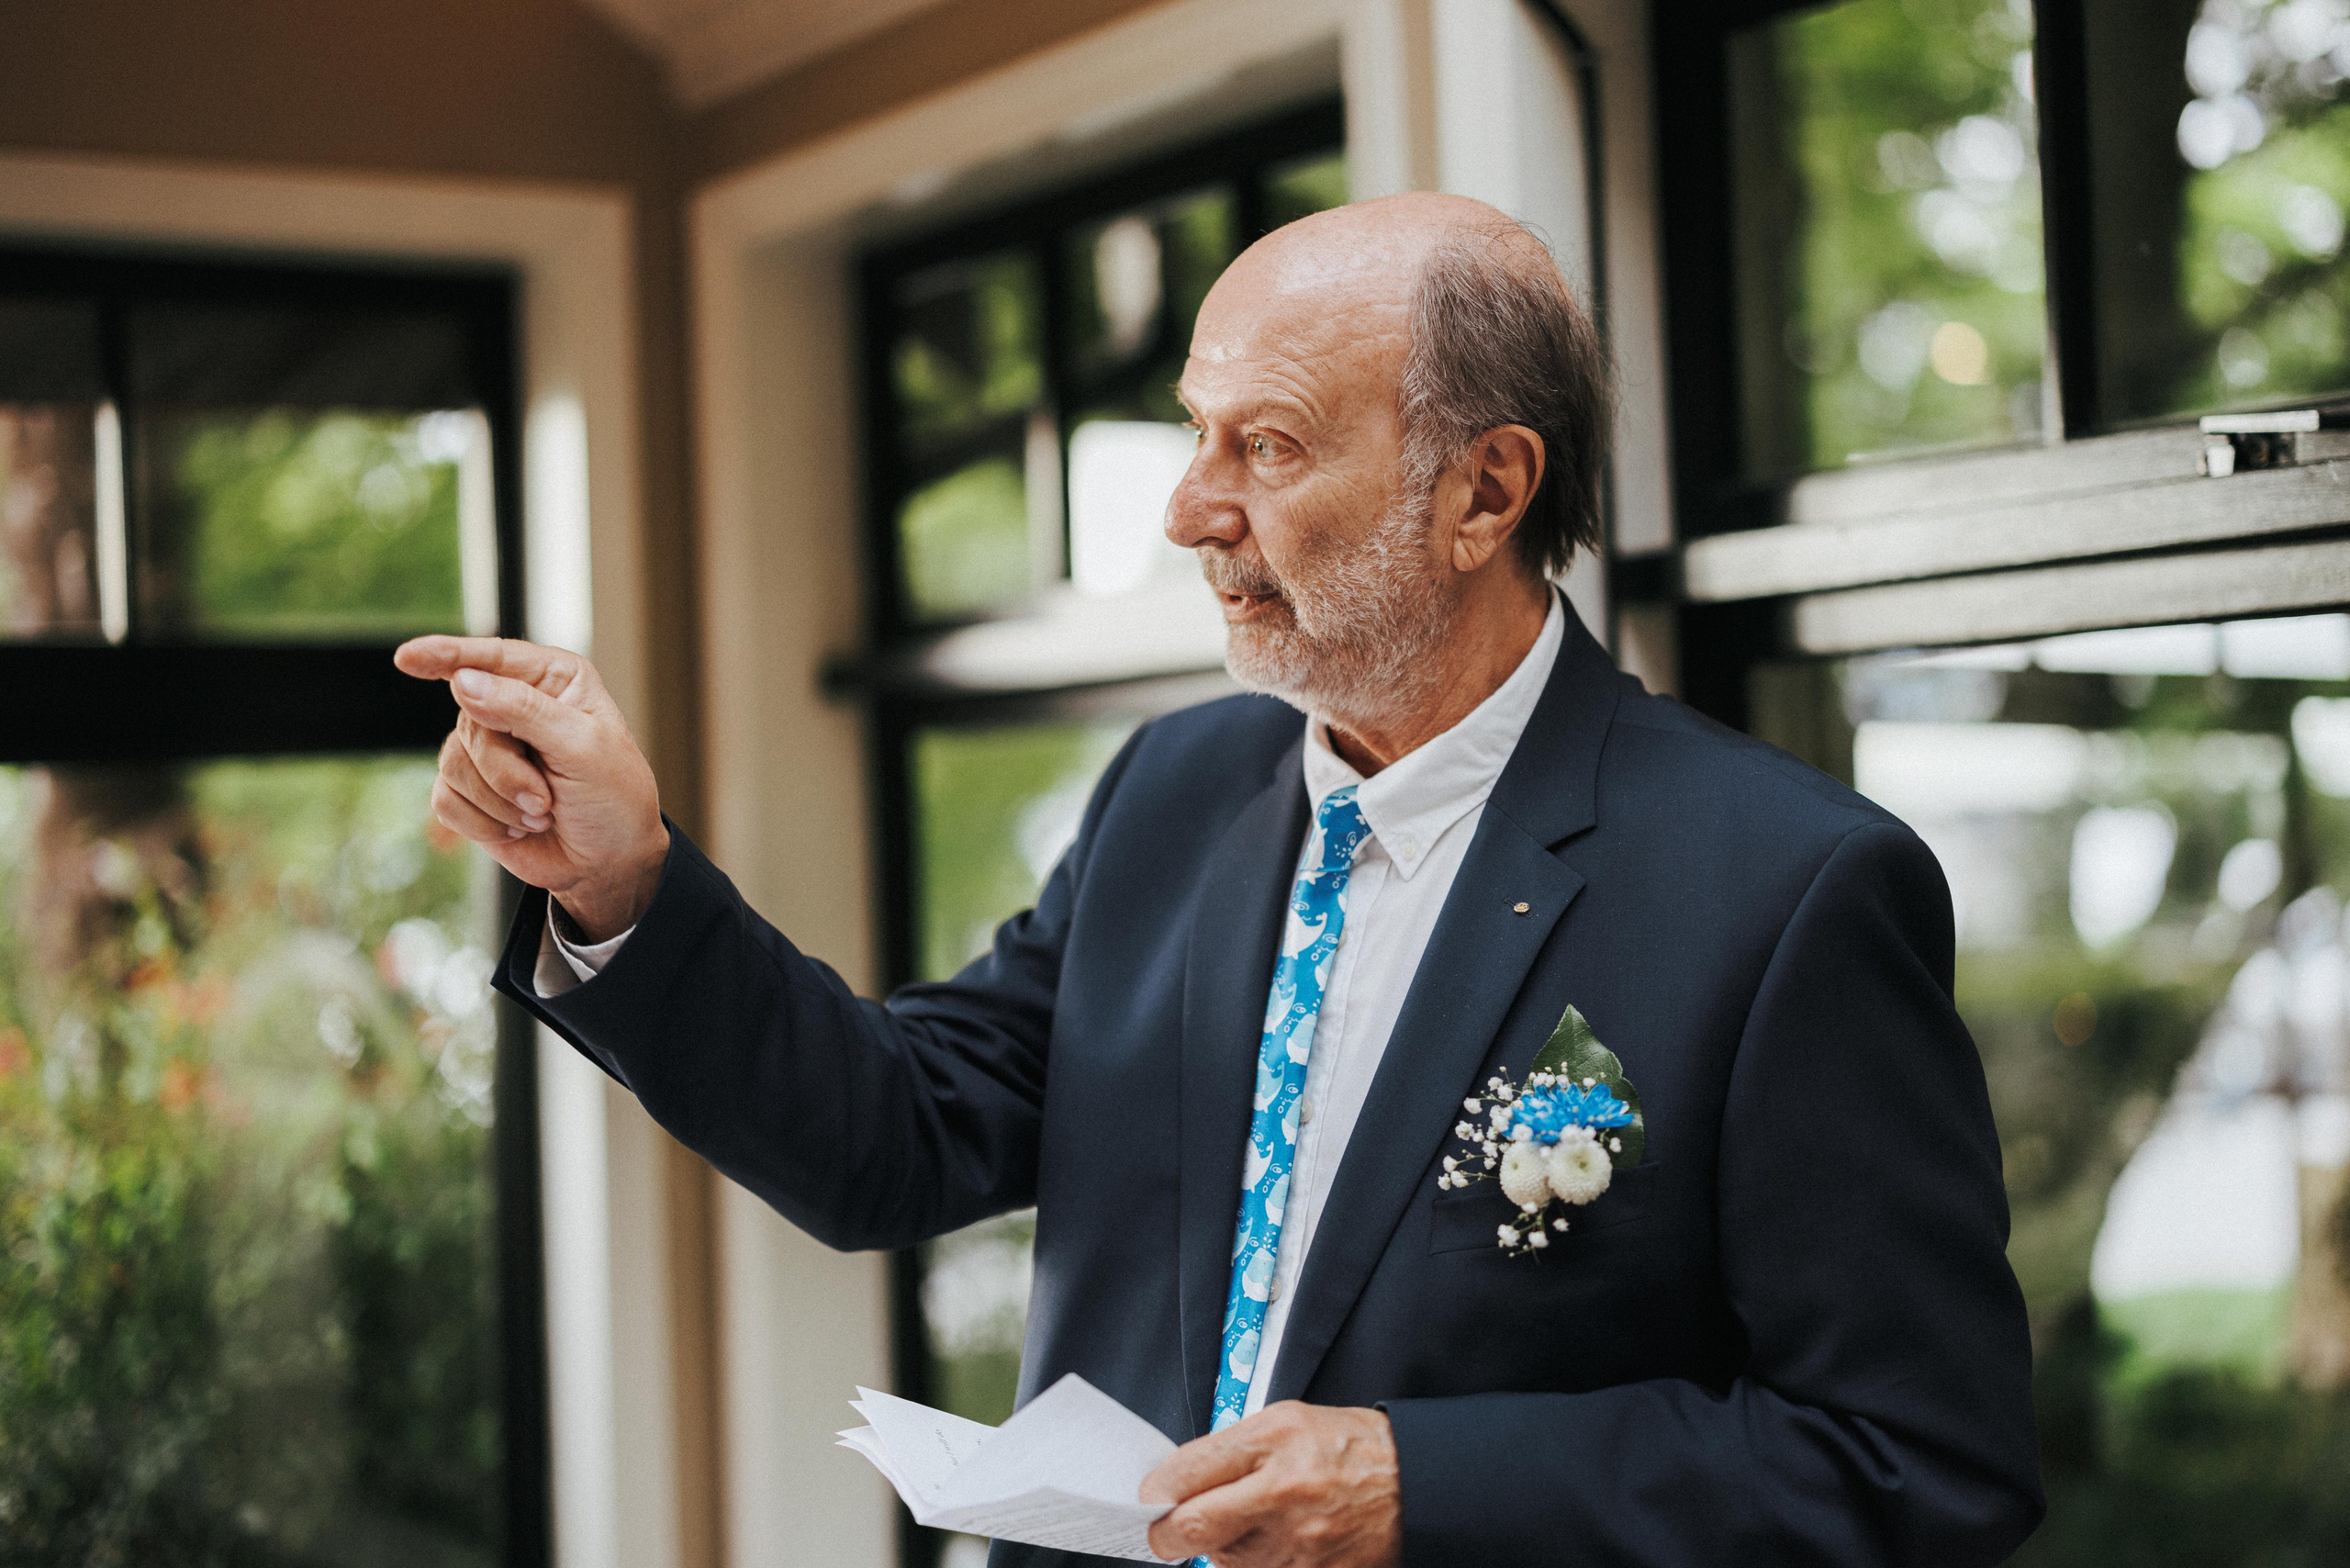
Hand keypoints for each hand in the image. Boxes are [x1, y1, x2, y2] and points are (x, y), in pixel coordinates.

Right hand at [394, 635, 667, 939]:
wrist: (610, 863)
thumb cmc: (613, 799)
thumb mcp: (583, 748)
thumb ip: (524, 710)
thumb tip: (462, 681)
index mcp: (552, 680)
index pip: (491, 657)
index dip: (445, 654)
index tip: (406, 658)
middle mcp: (515, 705)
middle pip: (469, 721)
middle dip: (506, 771)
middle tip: (546, 800)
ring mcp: (490, 748)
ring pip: (452, 762)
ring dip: (499, 801)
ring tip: (541, 814)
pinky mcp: (472, 790)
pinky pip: (445, 799)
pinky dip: (482, 823)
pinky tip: (517, 830)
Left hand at [1141, 1402, 1400, 1567]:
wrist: (1415, 1485)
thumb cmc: (1349, 1448)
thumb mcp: (1287, 1420)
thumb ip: (1230, 1448)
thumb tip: (1176, 1481)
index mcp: (1275, 1442)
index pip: (1188, 1472)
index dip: (1157, 1490)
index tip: (1152, 1497)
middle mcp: (1284, 1494)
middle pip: (1192, 1528)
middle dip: (1168, 1533)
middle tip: (1168, 1529)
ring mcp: (1299, 1544)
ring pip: (1222, 1560)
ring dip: (1223, 1548)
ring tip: (1255, 1522)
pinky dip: (1256, 1563)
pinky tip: (1277, 1543)